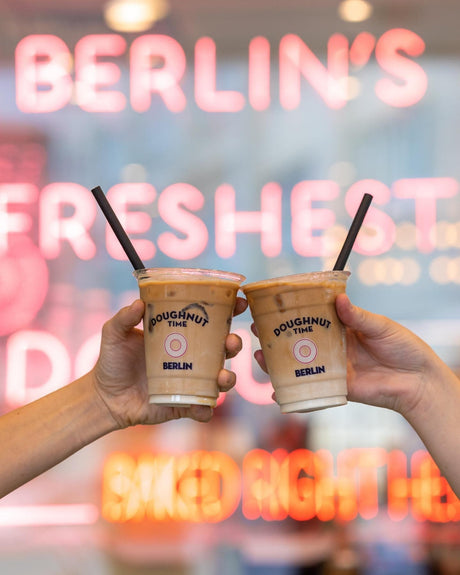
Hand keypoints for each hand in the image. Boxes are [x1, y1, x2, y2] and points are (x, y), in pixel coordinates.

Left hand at [92, 297, 247, 427]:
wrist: (104, 397)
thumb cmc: (112, 361)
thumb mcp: (114, 334)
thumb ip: (123, 318)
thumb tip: (137, 304)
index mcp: (181, 335)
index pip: (210, 320)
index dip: (229, 311)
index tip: (240, 302)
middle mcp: (191, 358)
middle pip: (223, 349)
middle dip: (234, 344)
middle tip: (231, 341)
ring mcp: (190, 382)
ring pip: (220, 379)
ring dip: (228, 377)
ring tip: (222, 376)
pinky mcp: (184, 405)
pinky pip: (202, 408)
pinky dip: (206, 408)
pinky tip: (203, 406)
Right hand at [251, 294, 441, 417]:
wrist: (418, 381)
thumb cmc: (403, 347)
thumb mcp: (380, 326)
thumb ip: (358, 316)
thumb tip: (339, 299)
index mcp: (341, 328)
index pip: (311, 318)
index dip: (291, 313)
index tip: (271, 306)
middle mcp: (333, 347)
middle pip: (298, 341)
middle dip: (275, 337)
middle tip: (257, 330)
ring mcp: (332, 368)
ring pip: (299, 364)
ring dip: (277, 362)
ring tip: (260, 356)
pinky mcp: (337, 388)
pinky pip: (311, 389)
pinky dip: (292, 392)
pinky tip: (276, 392)